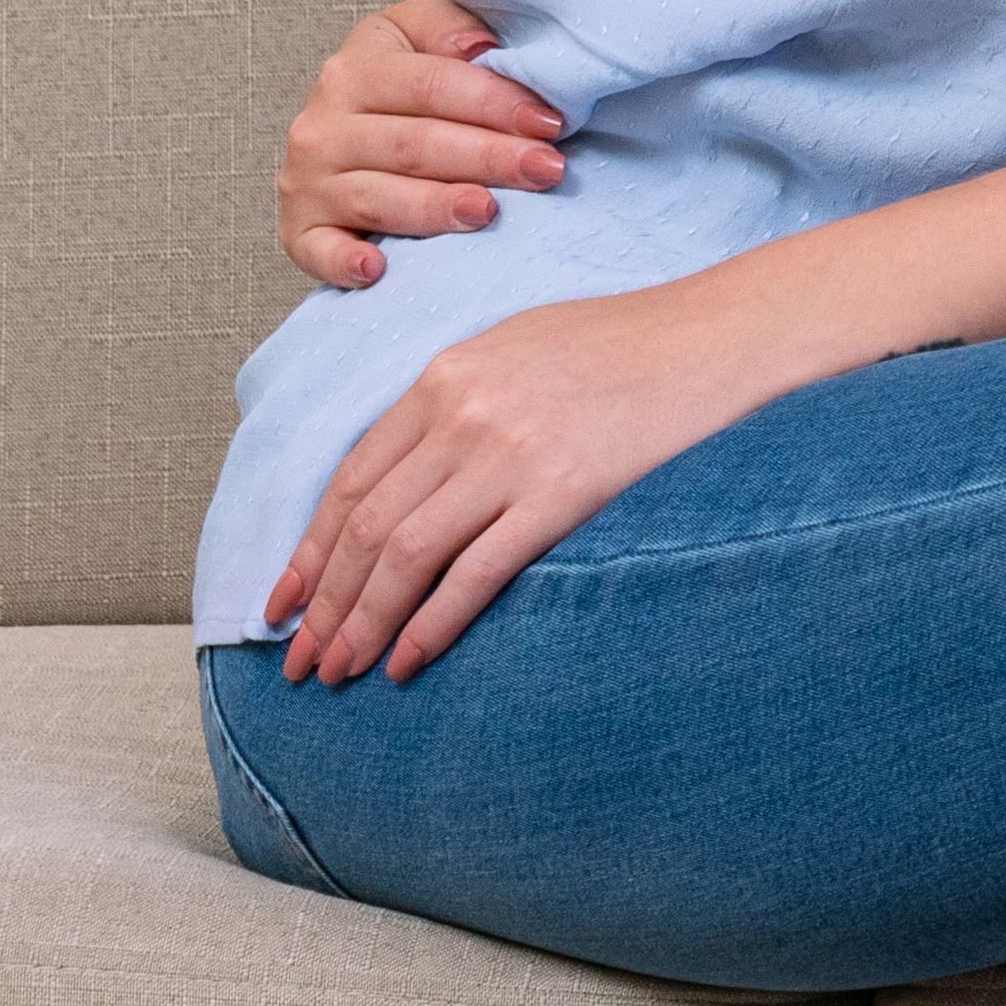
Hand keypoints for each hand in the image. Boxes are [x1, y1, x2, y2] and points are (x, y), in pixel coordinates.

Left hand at [257, 273, 824, 685]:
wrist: (721, 334)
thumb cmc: (630, 341)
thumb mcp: (520, 347)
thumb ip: (456, 403)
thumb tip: (406, 478)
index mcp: (447, 376)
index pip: (352, 480)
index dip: (310, 550)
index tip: (284, 602)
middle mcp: (464, 414)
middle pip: (366, 527)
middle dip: (325, 604)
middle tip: (300, 661)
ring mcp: (511, 454)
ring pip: (403, 556)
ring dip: (364, 623)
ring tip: (342, 670)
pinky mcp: (562, 492)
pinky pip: (475, 574)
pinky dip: (432, 625)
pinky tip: (409, 661)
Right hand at [278, 0, 566, 288]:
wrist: (358, 125)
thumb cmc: (413, 79)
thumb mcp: (427, 31)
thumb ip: (453, 27)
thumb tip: (481, 48)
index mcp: (356, 69)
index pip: (431, 84)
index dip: (494, 102)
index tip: (550, 122)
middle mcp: (322, 125)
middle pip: (413, 143)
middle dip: (487, 157)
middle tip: (547, 170)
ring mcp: (307, 180)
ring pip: (376, 196)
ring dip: (435, 207)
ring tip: (488, 211)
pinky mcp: (300, 229)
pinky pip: (317, 249)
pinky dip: (343, 261)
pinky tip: (378, 269)